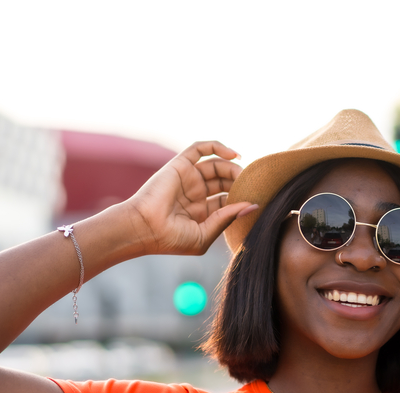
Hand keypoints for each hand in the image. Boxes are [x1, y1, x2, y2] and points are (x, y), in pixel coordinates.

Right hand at [124, 141, 256, 255]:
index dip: (242, 198)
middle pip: (225, 181)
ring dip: (232, 166)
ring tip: (243, 174)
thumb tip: (253, 205)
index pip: (228, 200)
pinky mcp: (180, 165)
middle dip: (239, 181)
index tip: (255, 200)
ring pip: (217, 165)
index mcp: (202, 213)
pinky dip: (218, 146)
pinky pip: (200, 149)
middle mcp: (196, 194)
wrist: (143, 229)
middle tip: (252, 184)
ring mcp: (188, 179)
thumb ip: (228, 218)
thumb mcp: (205, 234)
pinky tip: (234, 154)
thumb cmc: (171, 239)